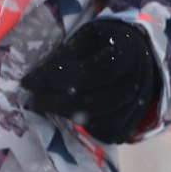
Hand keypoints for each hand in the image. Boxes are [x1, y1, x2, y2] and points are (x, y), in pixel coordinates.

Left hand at [22, 20, 162, 143]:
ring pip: (106, 121)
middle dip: (62, 103)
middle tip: (35, 100)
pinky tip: (70, 116)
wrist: (135, 53)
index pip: (99, 70)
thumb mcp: (83, 38)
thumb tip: (30, 83)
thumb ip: (62, 58)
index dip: (65, 77)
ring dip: (71, 117)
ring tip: (48, 107)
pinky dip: (87, 129)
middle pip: (101, 101)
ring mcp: (139, 104)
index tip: (35, 80)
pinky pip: (111, 133)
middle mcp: (140, 80)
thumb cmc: (102, 43)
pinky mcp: (133, 120)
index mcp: (128, 52)